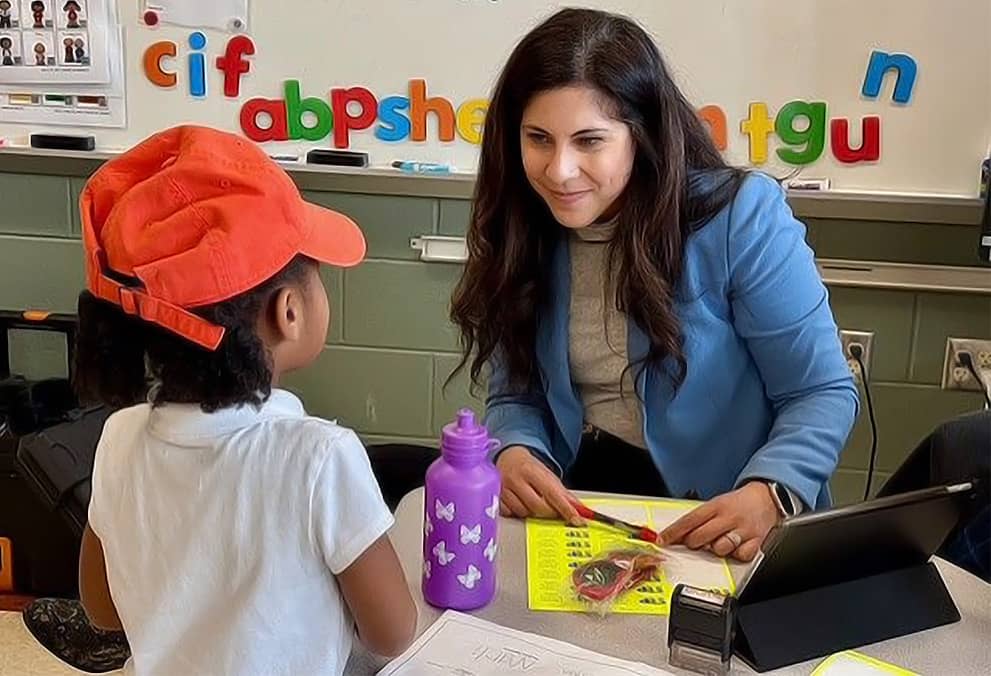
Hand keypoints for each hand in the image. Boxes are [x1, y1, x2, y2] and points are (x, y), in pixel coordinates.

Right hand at [495, 446, 582, 524]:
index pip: (552, 493)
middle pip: (538, 507)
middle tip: (555, 510)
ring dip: (533, 513)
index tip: (577, 519)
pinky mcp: (495, 499)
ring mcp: (503, 490)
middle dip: (550, 512)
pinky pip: (511, 515)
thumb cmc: (528, 467)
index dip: (566, 508)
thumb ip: (562, 491)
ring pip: (524, 513)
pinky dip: (519, 513)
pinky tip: (521, 503)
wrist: (507, 457)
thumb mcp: (546, 474)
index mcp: (530, 470)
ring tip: (534, 500)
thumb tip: (578, 507)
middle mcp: (515, 479)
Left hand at [659, 482, 779, 561]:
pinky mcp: (756, 541)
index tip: (662, 540)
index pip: (689, 520)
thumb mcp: (717, 504)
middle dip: (693, 543)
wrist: (767, 498)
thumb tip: (678, 535)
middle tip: (695, 542)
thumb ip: (700, 519)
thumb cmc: (738, 504)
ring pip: (719, 548)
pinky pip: (740, 556)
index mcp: (716, 506)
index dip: (673, 532)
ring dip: (715, 549)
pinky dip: (736, 555)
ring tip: (720, 542)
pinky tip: (736, 547)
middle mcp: (728, 517)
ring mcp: (742, 530)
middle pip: (701, 536)